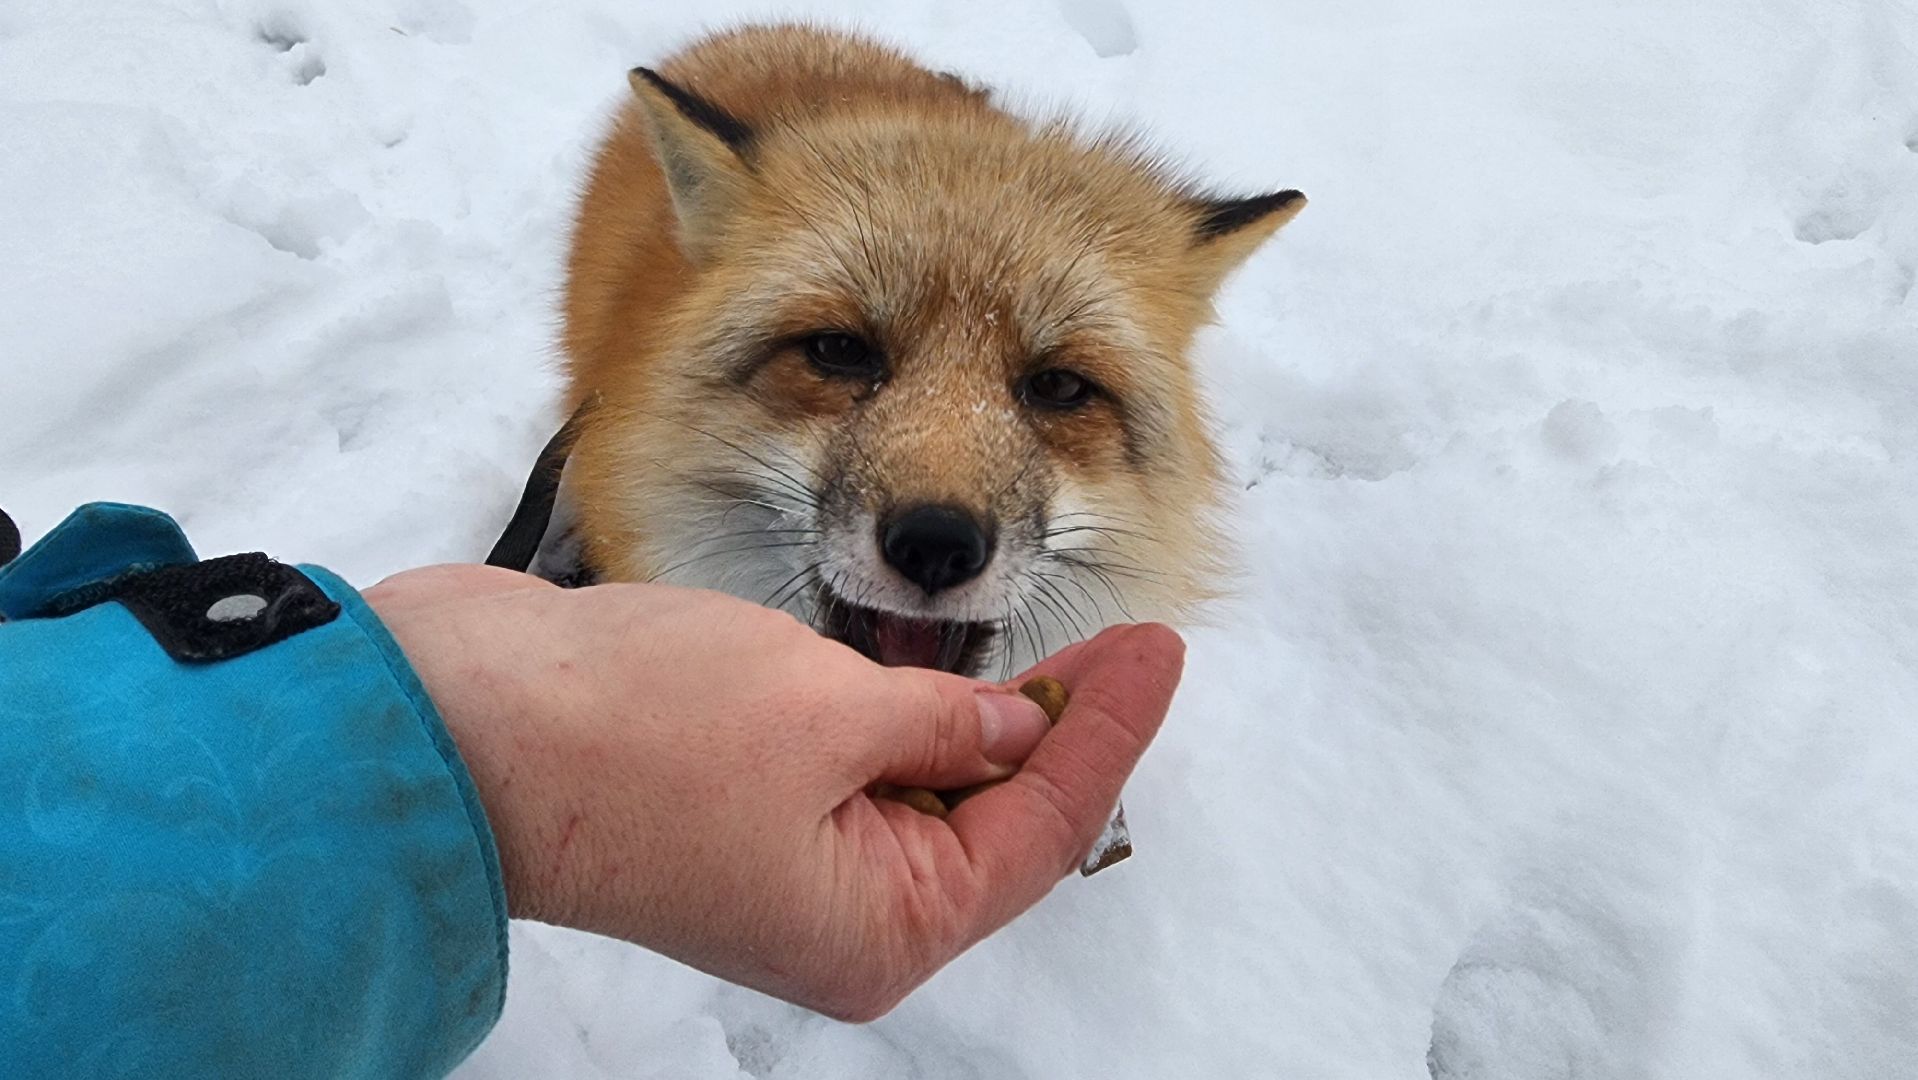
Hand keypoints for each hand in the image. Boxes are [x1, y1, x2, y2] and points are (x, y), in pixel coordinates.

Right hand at [364, 564, 1183, 1020]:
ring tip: (1055, 650)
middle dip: (1059, 732)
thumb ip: (942, 723)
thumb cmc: (627, 735)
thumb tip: (1013, 728)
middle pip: (990, 822)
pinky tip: (939, 663)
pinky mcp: (745, 801)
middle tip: (1129, 643)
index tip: (1159, 652)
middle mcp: (838, 911)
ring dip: (981, 720)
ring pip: (924, 788)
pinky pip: (859, 758)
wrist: (461, 712)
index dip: (1107, 734)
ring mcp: (788, 859)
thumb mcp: (827, 711)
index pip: (1038, 830)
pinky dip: (905, 711)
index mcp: (874, 927)